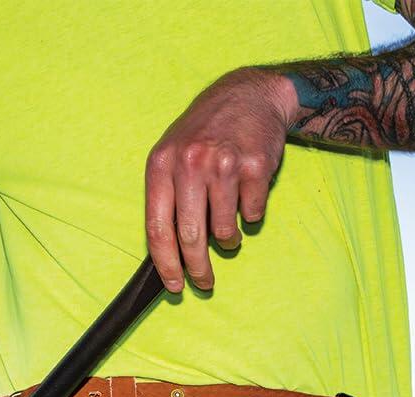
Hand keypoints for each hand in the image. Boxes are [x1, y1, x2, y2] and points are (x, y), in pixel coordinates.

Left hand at [145, 68, 296, 291]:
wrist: (248, 94)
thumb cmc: (205, 133)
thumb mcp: (173, 156)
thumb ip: (168, 199)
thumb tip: (170, 253)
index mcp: (162, 165)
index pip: (158, 228)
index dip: (166, 264)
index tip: (175, 286)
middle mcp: (191, 163)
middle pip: (192, 237)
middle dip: (198, 268)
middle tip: (204, 282)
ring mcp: (224, 163)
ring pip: (225, 230)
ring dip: (228, 240)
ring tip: (228, 231)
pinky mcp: (256, 166)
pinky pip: (252, 213)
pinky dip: (250, 215)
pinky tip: (246, 196)